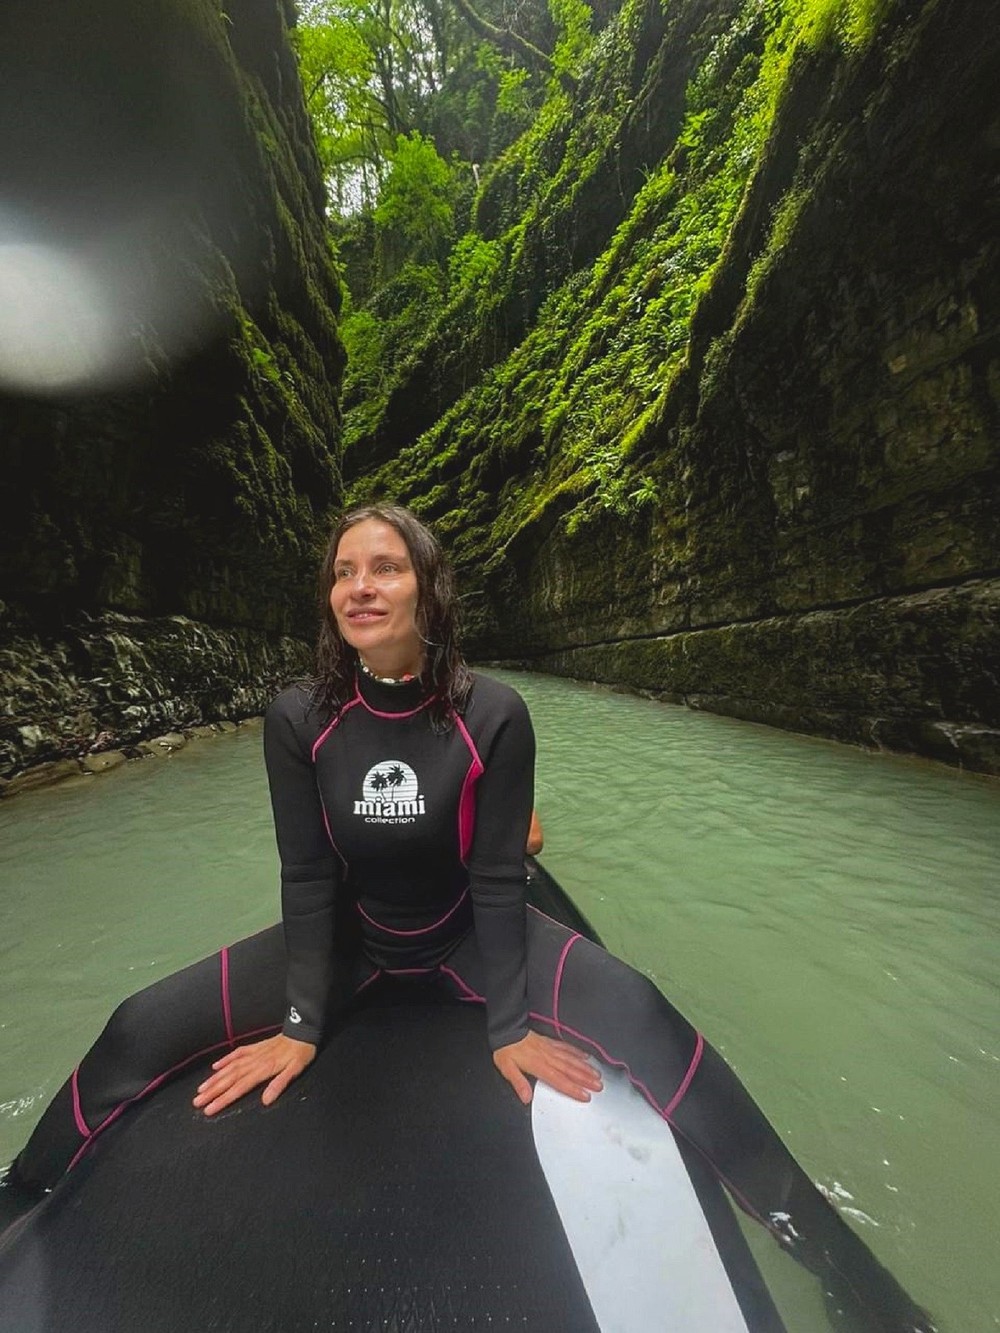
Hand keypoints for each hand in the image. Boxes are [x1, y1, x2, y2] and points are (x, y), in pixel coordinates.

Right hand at [193, 1033, 315, 1115]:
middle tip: (196, 1102)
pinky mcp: (255, 1047)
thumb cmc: (301, 1053)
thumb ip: (279, 1084)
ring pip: (230, 1067)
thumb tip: (266, 1101)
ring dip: (214, 1078)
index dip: (223, 1099)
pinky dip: (225, 1060)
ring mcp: (253, 1053)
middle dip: (212, 1091)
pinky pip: (237, 1053)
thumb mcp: (295, 1070)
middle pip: (229, 1079)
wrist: (303, 1031)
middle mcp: (254, 1062)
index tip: (209, 1109)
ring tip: (201, 1089)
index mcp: (263, 1069)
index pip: (239, 1088)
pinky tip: (215, 1067)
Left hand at [493, 1031, 602, 1105]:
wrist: (506, 1029)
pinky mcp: (549, 1042)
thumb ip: (518, 1083)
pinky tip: (585, 1056)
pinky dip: (577, 1052)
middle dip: (585, 1079)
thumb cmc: (506, 1050)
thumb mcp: (507, 1068)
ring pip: (571, 1059)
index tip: (585, 1096)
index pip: (559, 1080)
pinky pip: (566, 1047)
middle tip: (599, 1086)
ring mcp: (550, 1049)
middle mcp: (547, 1057)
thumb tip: (526, 1098)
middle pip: (570, 1070)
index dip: (573, 1089)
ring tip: (597, 1074)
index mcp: (538, 1065)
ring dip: (585, 1067)